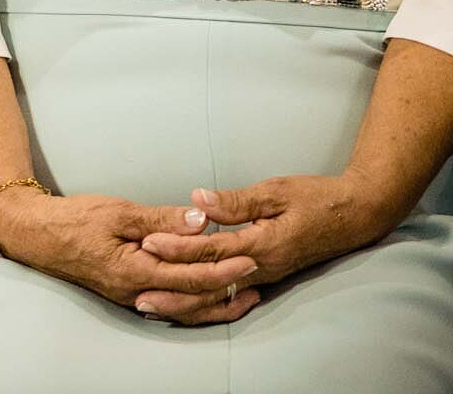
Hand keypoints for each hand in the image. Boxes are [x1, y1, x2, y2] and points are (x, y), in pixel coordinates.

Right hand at [0, 190, 260, 325]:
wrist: (37, 235)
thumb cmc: (74, 219)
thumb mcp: (117, 211)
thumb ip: (160, 219)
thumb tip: (199, 221)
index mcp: (134, 270)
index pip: (189, 274)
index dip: (221, 267)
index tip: (249, 256)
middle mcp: (136, 291)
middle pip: (191, 299)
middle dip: (226, 288)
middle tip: (256, 275)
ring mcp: (131, 297)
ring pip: (183, 309)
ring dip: (215, 303)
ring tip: (243, 295)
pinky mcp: (127, 294)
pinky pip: (169, 306)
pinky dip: (193, 303)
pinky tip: (206, 296)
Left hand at [139, 177, 389, 309]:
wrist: (355, 216)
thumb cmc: (315, 198)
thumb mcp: (275, 191)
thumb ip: (236, 201)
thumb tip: (198, 201)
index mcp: (263, 244)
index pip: (211, 249)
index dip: (178, 247)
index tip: (148, 243)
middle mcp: (262, 267)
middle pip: (211, 281)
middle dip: (174, 287)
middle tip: (139, 293)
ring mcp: (265, 275)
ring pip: (220, 293)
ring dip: (186, 299)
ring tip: (154, 304)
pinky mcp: (266, 275)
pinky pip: (231, 292)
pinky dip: (206, 297)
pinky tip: (186, 298)